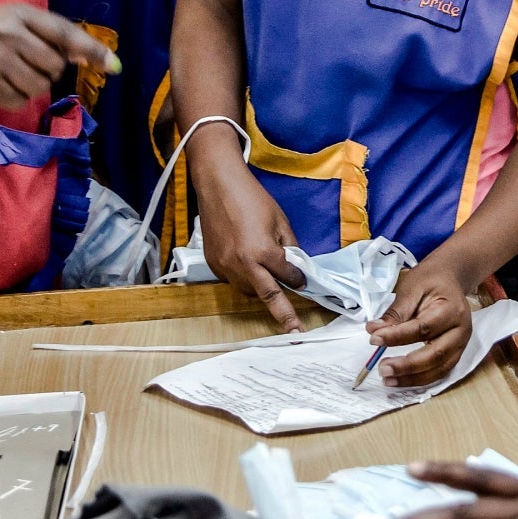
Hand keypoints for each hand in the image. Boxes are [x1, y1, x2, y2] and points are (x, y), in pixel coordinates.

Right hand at [0, 4, 115, 109]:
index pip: (65, 32)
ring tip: (10, 74)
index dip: (91, 49)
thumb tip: (86, 57)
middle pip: (55, 65)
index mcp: (20, 13)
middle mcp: (10, 32)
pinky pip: (20, 100)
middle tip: (24, 63)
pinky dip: (15, 98)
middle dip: (47, 70)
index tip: (114, 65)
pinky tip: (0, 86)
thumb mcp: (12, 22)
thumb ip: (47, 36)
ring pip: (39, 86)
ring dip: (31, 86)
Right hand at [195, 160, 304, 332]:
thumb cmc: (252, 199)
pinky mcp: (213, 264)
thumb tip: (296, 265)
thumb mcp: (280, 220)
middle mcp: (244, 263)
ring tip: (264, 273)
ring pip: (248, 289)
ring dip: (260, 287)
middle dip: (283, 314)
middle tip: (295, 332)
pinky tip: (246, 262)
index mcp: (264, 251)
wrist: (218, 186)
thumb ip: (290, 246)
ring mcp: (225, 266)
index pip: (287, 276)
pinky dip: (243, 276)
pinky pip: (233, 279)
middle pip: (267, 295)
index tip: (304, 282)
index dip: (298, 279)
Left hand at [366, 264, 473, 387]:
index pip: (423, 328)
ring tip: (388, 380)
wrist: (451, 279)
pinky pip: (439, 372)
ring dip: (412, 379)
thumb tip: (374, 331)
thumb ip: (395, 313)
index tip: (374, 339)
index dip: (397, 337)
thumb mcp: (411, 288)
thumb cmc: (431, 281)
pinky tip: (402, 380)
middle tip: (382, 368)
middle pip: (435, 355)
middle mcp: (460, 331)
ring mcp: (460, 345)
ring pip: (439, 370)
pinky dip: (420, 379)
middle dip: (407, 366)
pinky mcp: (455, 354)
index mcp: (451, 310)